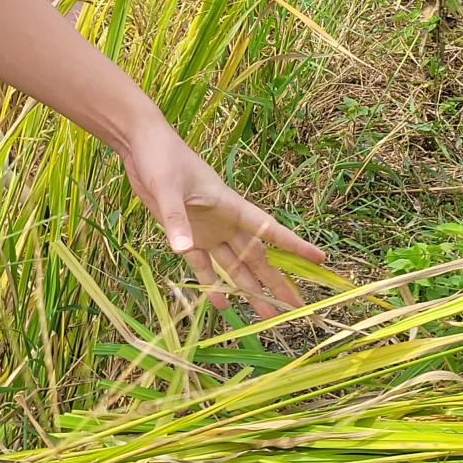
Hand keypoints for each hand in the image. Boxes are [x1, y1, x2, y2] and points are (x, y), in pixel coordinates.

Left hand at [121, 119, 323, 316]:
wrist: (141, 146)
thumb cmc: (162, 158)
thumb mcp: (168, 188)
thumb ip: (176, 218)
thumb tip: (182, 249)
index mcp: (230, 206)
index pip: (268, 229)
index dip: (294, 244)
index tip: (320, 259)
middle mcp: (224, 222)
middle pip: (255, 256)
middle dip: (276, 282)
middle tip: (296, 308)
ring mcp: (207, 230)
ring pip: (234, 266)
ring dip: (248, 290)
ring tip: (266, 315)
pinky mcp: (187, 234)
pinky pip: (203, 265)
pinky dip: (211, 284)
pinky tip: (221, 304)